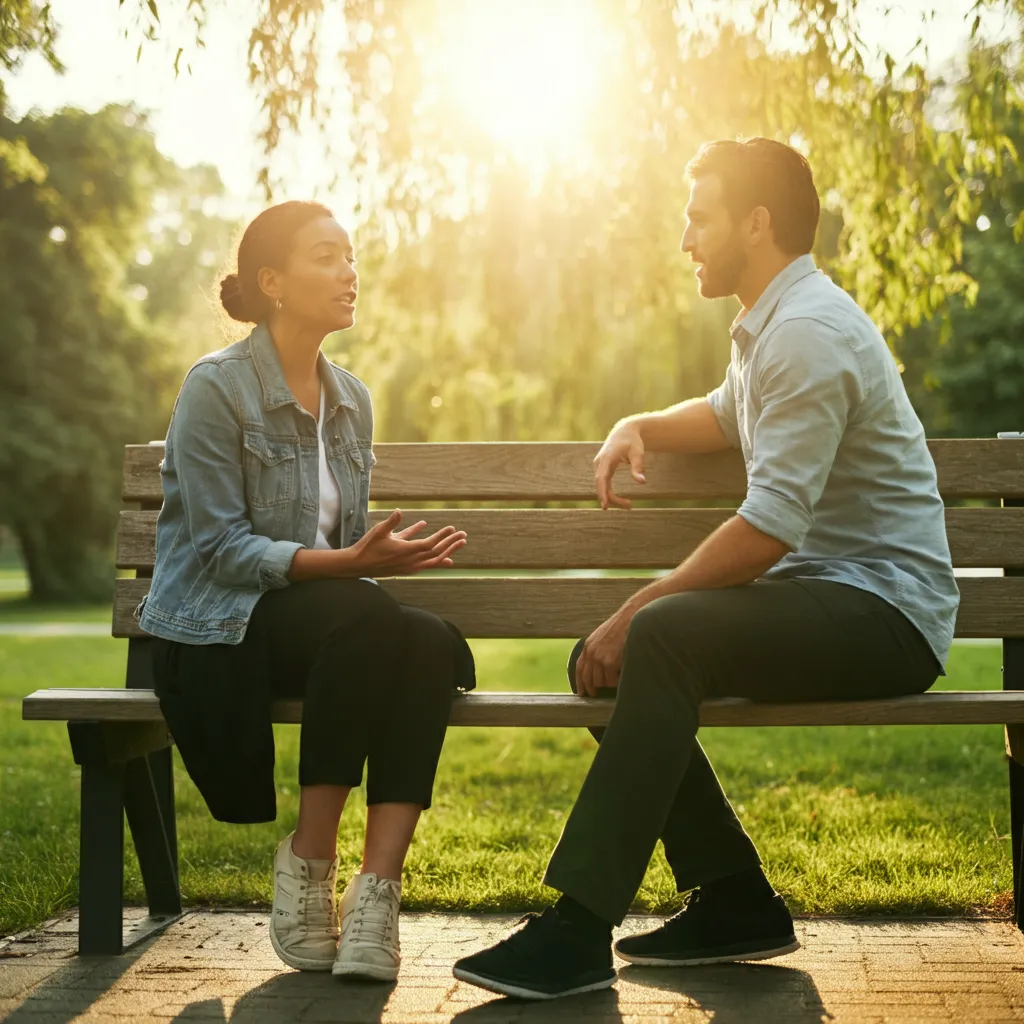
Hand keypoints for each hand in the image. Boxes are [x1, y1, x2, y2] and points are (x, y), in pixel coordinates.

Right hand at [352, 510, 466, 576]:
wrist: (357, 566)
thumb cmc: (367, 547)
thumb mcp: (378, 531)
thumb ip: (391, 522)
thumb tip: (399, 511)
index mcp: (405, 551)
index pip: (429, 545)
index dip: (442, 537)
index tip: (452, 529)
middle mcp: (410, 561)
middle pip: (436, 554)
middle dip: (451, 544)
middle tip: (463, 536)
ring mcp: (409, 567)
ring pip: (433, 561)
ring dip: (447, 552)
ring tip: (459, 545)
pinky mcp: (407, 568)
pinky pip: (426, 564)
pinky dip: (437, 560)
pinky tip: (445, 556)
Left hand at [574, 610, 632, 695]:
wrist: (631, 617)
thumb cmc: (622, 626)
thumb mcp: (603, 636)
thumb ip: (598, 648)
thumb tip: (599, 664)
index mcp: (588, 646)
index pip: (579, 668)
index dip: (579, 682)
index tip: (581, 692)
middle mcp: (591, 653)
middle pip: (588, 678)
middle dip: (592, 688)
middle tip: (597, 694)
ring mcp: (600, 658)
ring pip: (601, 681)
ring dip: (608, 684)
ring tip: (616, 681)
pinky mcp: (610, 662)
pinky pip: (612, 680)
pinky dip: (617, 682)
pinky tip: (622, 679)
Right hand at [593, 421, 645, 509]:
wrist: (624, 430)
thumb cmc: (632, 441)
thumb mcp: (638, 453)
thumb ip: (638, 467)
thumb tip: (642, 482)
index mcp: (606, 459)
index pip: (602, 479)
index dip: (602, 492)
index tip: (605, 506)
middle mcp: (599, 463)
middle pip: (601, 485)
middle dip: (611, 498)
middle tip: (629, 506)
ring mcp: (599, 466)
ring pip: (601, 486)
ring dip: (612, 497)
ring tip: (629, 504)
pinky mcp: (602, 468)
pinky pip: (603, 484)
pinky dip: (609, 492)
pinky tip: (620, 500)